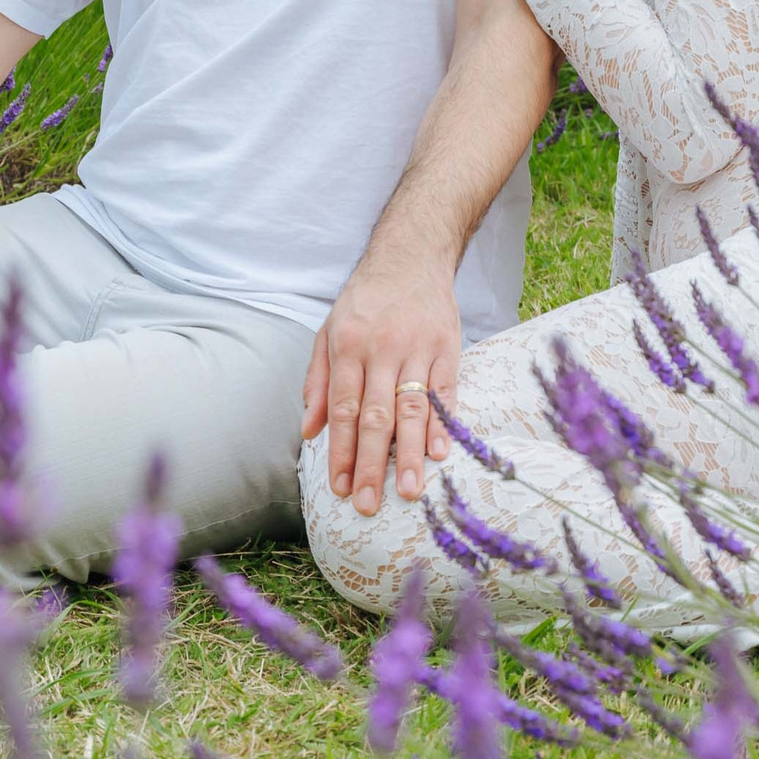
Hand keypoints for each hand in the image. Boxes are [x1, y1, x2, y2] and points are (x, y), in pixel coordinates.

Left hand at [301, 257, 460, 516]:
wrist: (411, 255)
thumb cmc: (365, 299)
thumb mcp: (328, 330)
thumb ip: (318, 381)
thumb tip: (310, 431)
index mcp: (348, 347)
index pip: (343, 409)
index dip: (340, 451)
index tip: (338, 487)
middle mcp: (382, 349)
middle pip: (375, 416)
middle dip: (371, 464)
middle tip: (368, 504)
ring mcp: (418, 349)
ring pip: (412, 410)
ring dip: (410, 454)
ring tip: (409, 491)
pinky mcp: (448, 347)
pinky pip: (444, 393)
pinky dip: (442, 424)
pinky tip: (439, 453)